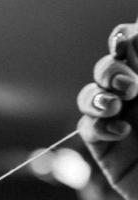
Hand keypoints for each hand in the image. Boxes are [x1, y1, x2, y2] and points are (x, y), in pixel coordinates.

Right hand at [77, 23, 137, 199]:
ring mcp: (119, 123)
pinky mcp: (105, 149)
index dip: (124, 40)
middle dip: (109, 70)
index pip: (132, 49)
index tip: (127, 40)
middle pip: (105, 69)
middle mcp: (137, 100)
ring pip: (89, 97)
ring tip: (116, 107)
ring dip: (96, 97)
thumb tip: (137, 31)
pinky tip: (121, 133)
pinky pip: (87, 130)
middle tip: (129, 84)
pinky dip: (97, 126)